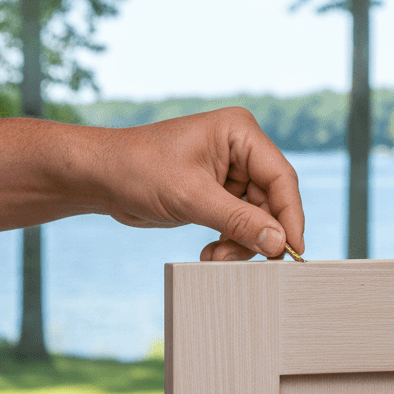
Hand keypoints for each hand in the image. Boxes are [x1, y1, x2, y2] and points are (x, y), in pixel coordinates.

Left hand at [94, 106, 304, 261]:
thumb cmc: (138, 170)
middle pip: (272, 202)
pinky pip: (238, 223)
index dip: (290, 217)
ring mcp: (230, 172)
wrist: (101, 177)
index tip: (292, 250)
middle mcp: (240, 149)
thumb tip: (279, 243)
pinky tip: (211, 253)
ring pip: (256, 218)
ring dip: (241, 243)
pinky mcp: (217, 193)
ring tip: (215, 258)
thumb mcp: (192, 197)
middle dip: (257, 235)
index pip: (281, 178)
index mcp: (240, 132)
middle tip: (236, 260)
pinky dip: (229, 242)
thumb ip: (239, 221)